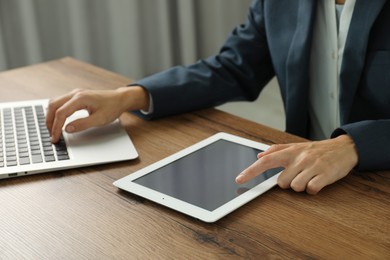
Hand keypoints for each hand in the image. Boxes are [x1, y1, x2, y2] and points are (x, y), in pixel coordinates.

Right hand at [46, 86, 148, 142]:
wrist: (119, 99)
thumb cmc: (112, 108)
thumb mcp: (100, 119)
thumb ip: (83, 124)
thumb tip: (67, 129)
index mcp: (81, 98)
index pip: (61, 112)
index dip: (56, 127)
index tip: (55, 138)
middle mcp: (75, 93)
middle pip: (53, 105)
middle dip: (49, 121)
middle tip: (51, 135)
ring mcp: (75, 94)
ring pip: (55, 103)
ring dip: (51, 116)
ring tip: (53, 130)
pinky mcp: (76, 96)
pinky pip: (60, 103)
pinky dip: (56, 112)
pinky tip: (57, 121)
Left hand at [236, 135, 357, 193]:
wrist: (344, 148)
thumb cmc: (317, 150)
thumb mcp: (296, 146)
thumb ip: (277, 150)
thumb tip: (260, 155)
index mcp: (290, 151)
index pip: (265, 161)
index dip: (251, 171)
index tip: (239, 178)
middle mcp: (299, 158)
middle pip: (282, 182)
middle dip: (289, 183)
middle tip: (299, 175)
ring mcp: (312, 166)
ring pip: (295, 187)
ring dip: (301, 186)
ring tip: (309, 176)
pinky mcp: (324, 175)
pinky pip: (311, 190)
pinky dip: (313, 189)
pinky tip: (318, 181)